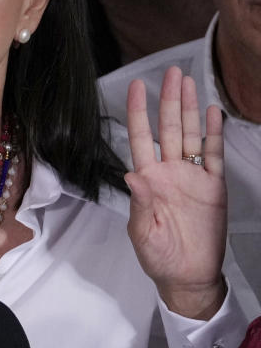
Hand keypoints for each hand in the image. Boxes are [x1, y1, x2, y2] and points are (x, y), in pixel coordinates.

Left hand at [126, 66, 226, 319]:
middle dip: (168, 99)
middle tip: (171, 72)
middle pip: (168, 128)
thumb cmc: (159, 256)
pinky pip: (214, 154)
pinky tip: (213, 112)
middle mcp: (169, 171)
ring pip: (190, 134)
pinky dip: (214, 133)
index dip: (138, 112)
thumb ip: (141, 203)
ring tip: (188, 81)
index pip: (140, 138)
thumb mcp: (144, 231)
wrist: (188, 275)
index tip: (136, 86)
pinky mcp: (214, 186)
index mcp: (148, 180)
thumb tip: (133, 176)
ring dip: (189, 108)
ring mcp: (192, 176)